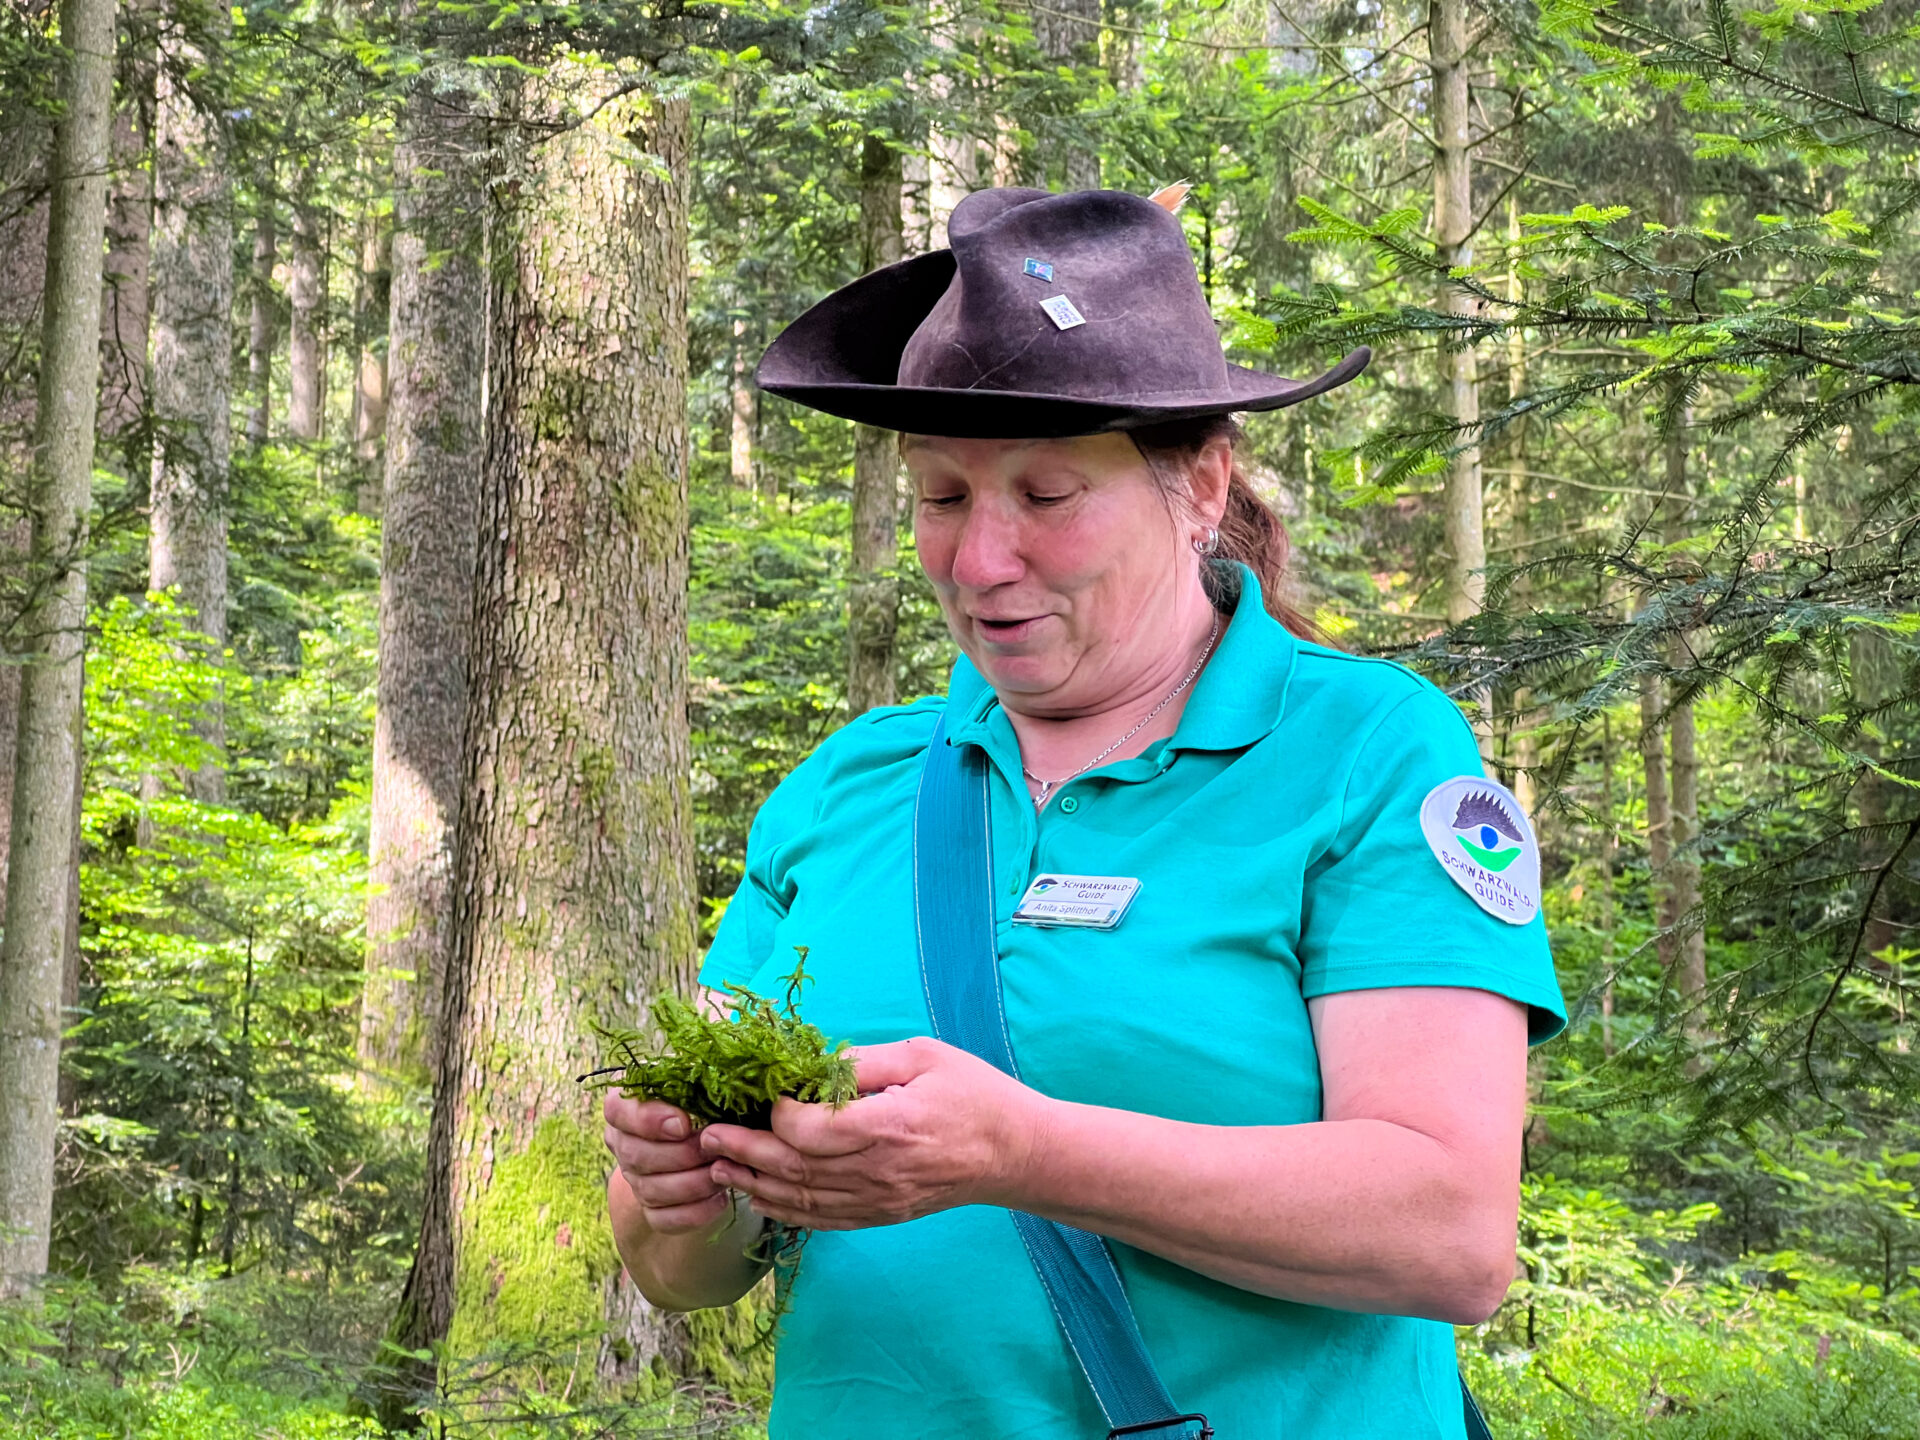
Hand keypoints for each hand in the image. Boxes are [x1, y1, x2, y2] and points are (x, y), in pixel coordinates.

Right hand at [603, 1091, 732, 1234]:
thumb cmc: (700, 1097)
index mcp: (625, 1105)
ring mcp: (634, 1178)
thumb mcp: (695, 1079)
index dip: (648, 1120)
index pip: (618, 1111)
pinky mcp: (650, 1209)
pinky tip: (720, 1198)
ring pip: (651, 1190)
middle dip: (682, 1155)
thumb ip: (695, 1080)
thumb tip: (716, 1088)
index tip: (683, 1123)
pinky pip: (664, 1220)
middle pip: (636, 1155)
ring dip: (693, 1183)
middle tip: (715, 1148)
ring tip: (724, 1171)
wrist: (701, 1137)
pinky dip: (695, 1212)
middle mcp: (622, 1142)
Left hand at [697, 1037, 1048, 1230]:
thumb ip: (864, 1063)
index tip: (763, 1095)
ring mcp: (879, 1199)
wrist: (1013, 1152)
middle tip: (707, 1138)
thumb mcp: (923, 1056)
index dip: (777, 1116)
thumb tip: (811, 1066)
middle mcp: (879, 1170)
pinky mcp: (881, 1214)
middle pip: (797, 1169)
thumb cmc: (971, 1093)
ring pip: (803, 1200)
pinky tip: (759, 1197)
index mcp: (889, 1124)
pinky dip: (785, 1210)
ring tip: (718, 1168)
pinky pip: (823, 1220)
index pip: (813, 1131)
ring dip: (755, 1185)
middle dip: (745, 1153)